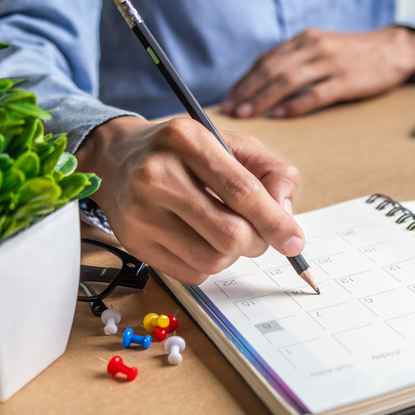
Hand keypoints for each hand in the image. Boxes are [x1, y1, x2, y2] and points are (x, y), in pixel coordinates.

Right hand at [75, 116, 304, 284]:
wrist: (119, 156)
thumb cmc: (188, 152)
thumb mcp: (234, 144)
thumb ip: (272, 172)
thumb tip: (286, 217)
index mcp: (187, 140)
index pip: (242, 191)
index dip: (275, 222)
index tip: (294, 241)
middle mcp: (157, 174)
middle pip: (229, 234)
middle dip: (257, 242)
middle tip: (259, 234)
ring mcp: (140, 211)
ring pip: (212, 260)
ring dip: (234, 256)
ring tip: (228, 233)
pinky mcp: (133, 241)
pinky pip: (191, 274)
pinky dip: (210, 265)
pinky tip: (202, 240)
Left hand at [220, 26, 414, 117]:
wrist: (394, 49)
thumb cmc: (355, 54)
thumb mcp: (322, 48)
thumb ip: (297, 61)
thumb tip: (265, 86)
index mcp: (305, 40)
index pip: (267, 60)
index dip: (245, 80)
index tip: (229, 99)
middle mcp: (314, 48)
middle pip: (272, 69)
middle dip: (248, 90)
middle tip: (231, 110)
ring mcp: (331, 63)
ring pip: (289, 80)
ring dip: (265, 98)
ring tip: (248, 113)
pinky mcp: (347, 80)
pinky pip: (317, 93)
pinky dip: (297, 104)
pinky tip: (282, 115)